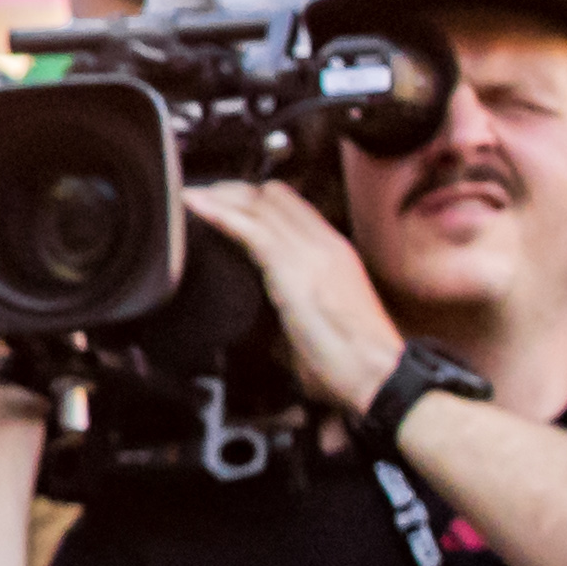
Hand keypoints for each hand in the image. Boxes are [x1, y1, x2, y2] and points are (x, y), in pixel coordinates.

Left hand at [178, 178, 407, 418]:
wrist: (378, 373)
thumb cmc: (355, 363)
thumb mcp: (325, 323)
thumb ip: (301, 313)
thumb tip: (281, 335)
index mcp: (336, 253)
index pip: (292, 207)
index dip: (254, 200)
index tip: (223, 202)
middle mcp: (325, 243)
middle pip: (272, 196)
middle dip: (231, 192)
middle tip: (201, 199)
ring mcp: (310, 251)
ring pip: (257, 205)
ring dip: (218, 198)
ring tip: (188, 198)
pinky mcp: (292, 267)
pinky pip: (249, 228)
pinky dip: (216, 213)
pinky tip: (193, 207)